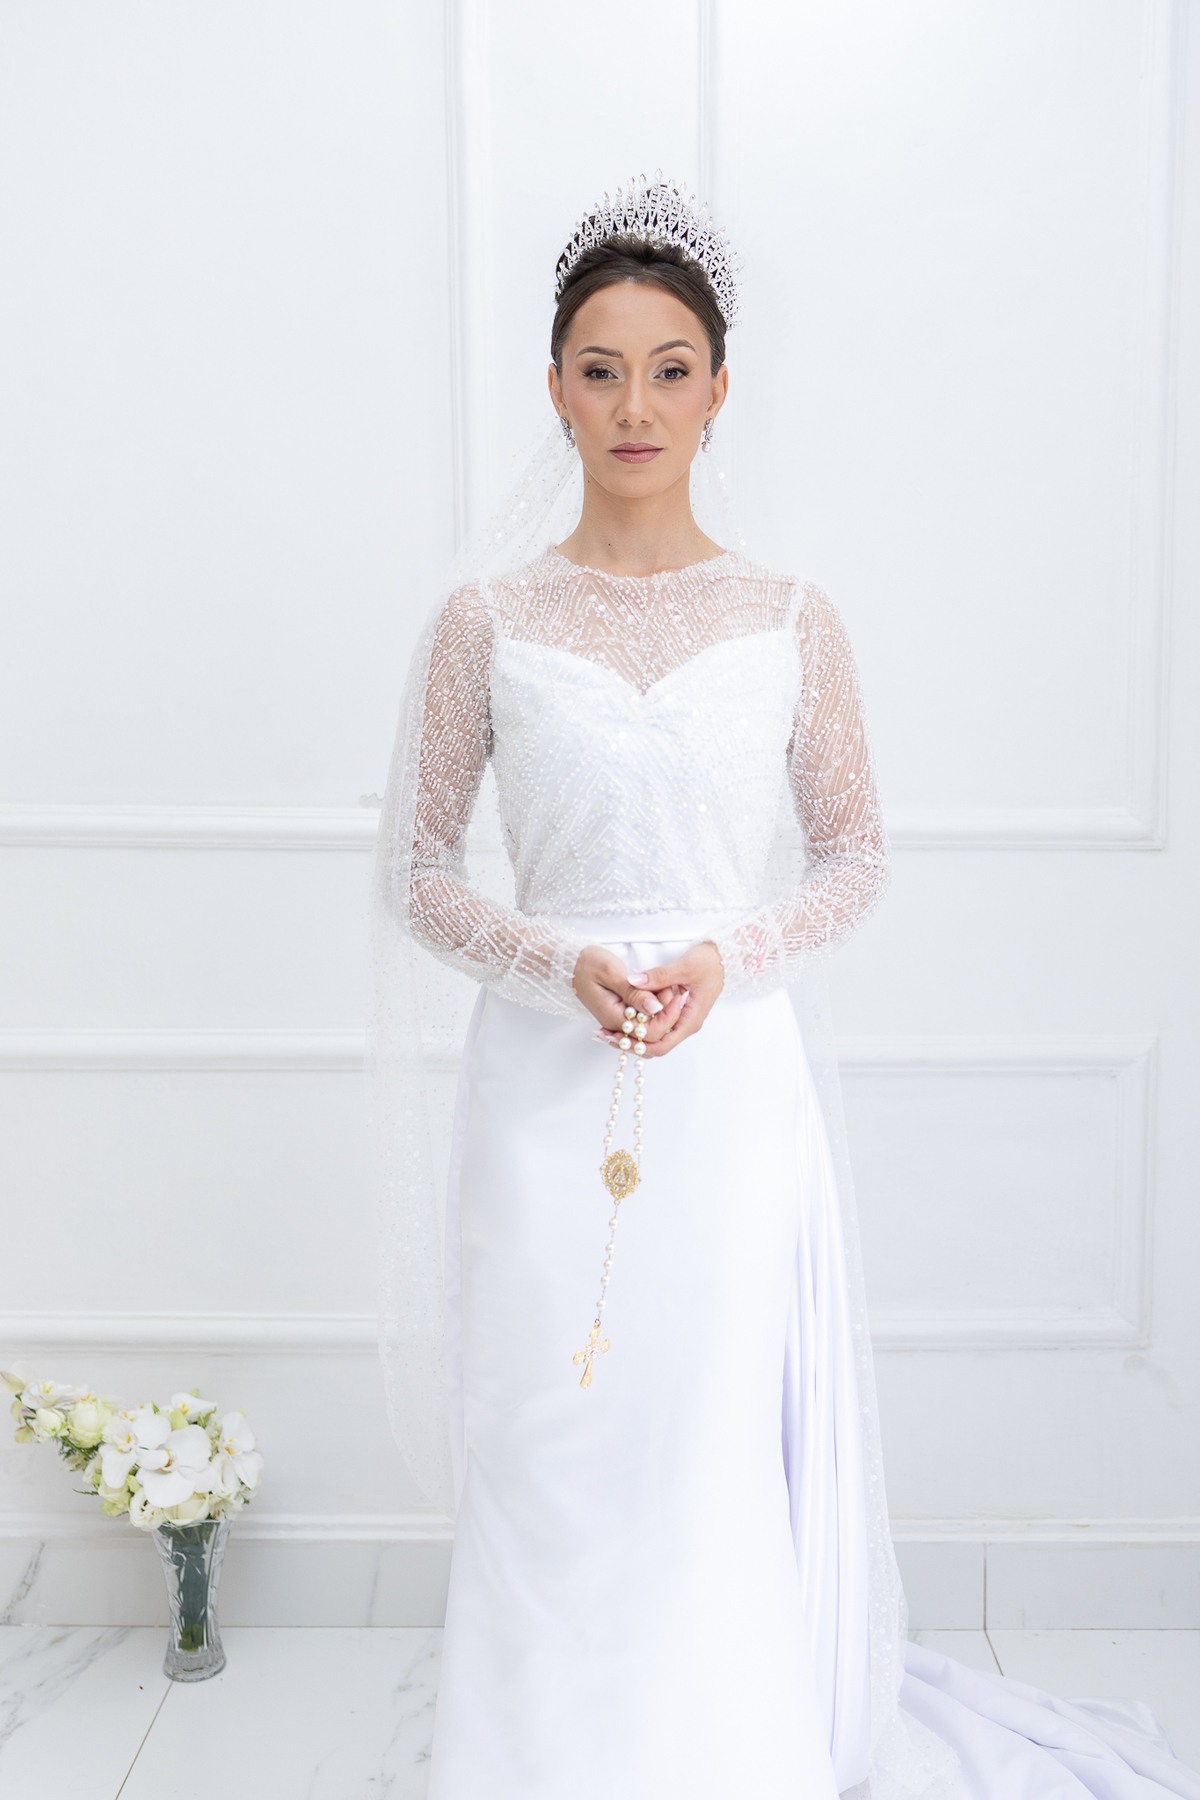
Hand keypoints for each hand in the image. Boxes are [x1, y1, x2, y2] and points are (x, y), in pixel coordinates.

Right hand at [572, 946, 686, 1049]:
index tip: (676, 994)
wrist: (571, 964)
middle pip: (651, 1034)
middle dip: (667, 1014)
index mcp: (613, 1016)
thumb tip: (655, 1008)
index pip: (648, 1031)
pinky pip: (643, 1019)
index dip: (667, 1016)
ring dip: (662, 1011)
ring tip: (664, 986)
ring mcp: (619, 1020)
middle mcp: (617, 1024)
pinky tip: (657, 989)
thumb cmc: (588, 964)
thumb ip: (633, 992)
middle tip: (671, 988)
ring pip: (649, 1027)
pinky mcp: (621, 1014)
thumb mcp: (611, 972)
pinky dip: (655, 1007)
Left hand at [581, 941, 724, 1058]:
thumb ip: (659, 976)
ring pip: (653, 1037)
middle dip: (629, 1043)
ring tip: (605, 1031)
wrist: (724, 956)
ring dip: (630, 1036)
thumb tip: (633, 982)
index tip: (615, 1035)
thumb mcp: (684, 967)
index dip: (636, 1044)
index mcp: (689, 1021)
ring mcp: (680, 1020)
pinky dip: (637, 1024)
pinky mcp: (674, 1012)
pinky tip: (620, 1018)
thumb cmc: (709, 962)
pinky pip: (654, 1025)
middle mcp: (684, 1025)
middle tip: (603, 1036)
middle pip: (654, 1046)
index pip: (661, 1045)